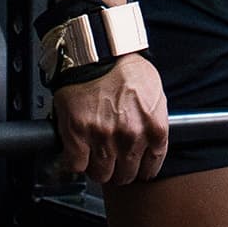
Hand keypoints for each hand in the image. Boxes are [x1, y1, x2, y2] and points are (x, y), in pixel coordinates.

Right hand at [51, 52, 168, 185]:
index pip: (150, 168)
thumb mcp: (154, 94)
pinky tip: (75, 152)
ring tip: (91, 156)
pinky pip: (75, 165)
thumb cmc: (124, 66)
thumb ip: (153, 121)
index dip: (139, 169)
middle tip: (110, 160)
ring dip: (96, 168)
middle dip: (118, 170)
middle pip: (125, 175)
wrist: (96, 51)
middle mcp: (131, 138)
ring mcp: (103, 138)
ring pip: (100, 175)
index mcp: (154, 129)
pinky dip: (74, 162)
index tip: (133, 167)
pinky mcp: (77, 135)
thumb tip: (149, 139)